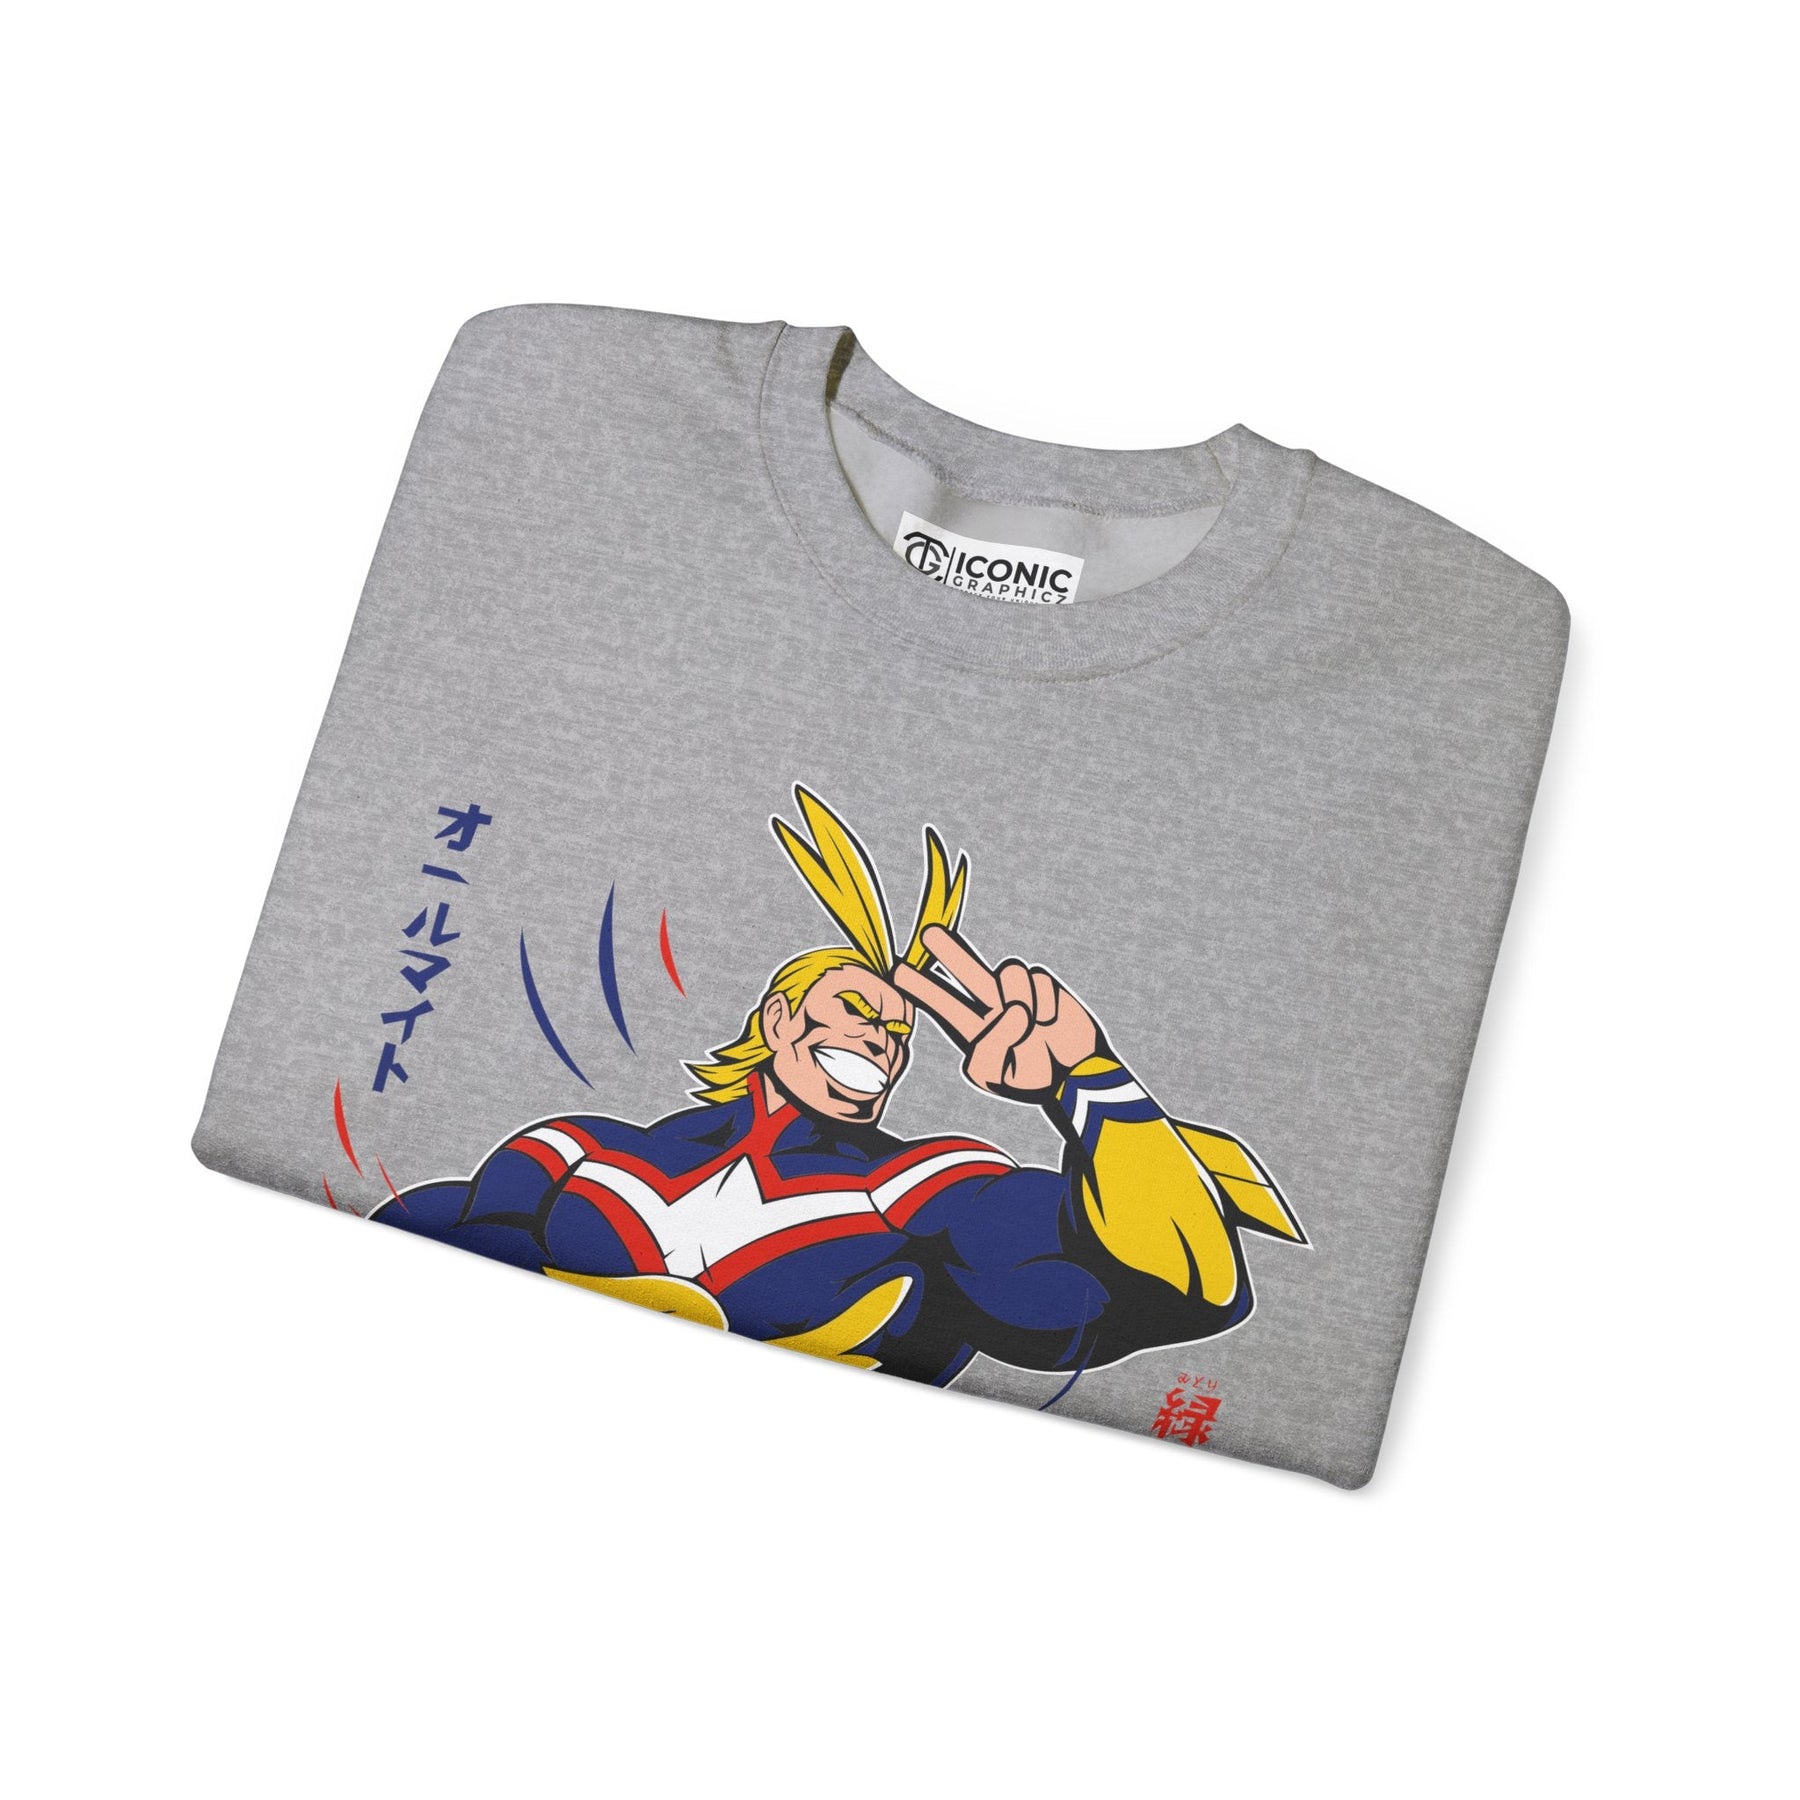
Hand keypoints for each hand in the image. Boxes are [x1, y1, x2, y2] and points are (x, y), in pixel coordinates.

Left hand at [893, 926, 1100, 1101]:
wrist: (1074, 1073)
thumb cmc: (1030, 1078)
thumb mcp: (995, 1077)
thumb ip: (992, 1046)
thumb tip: (1013, 1009)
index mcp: (972, 1028)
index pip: (941, 1002)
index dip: (920, 987)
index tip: (898, 971)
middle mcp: (990, 1005)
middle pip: (965, 969)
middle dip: (948, 950)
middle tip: (929, 933)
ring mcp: (1015, 991)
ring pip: (1008, 971)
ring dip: (1020, 996)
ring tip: (1032, 1025)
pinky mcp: (1042, 984)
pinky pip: (1039, 980)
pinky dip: (1045, 1003)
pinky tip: (1049, 1021)